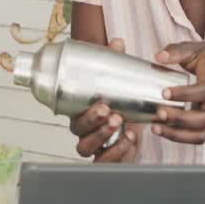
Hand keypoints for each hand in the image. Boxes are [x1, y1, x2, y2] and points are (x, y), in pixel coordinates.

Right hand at [67, 38, 141, 162]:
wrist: (130, 130)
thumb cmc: (117, 106)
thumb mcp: (116, 84)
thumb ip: (115, 64)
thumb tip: (117, 42)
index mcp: (80, 113)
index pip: (74, 114)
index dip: (85, 112)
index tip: (102, 103)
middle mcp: (84, 132)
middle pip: (78, 132)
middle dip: (94, 123)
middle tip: (111, 112)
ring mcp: (94, 147)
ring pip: (86, 148)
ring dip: (104, 138)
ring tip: (124, 127)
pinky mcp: (107, 159)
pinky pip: (105, 162)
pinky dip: (118, 152)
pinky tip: (130, 140)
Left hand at [153, 42, 204, 144]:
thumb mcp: (197, 49)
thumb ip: (177, 51)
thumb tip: (158, 57)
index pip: (203, 91)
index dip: (184, 94)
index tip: (164, 92)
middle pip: (204, 118)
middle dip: (181, 119)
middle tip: (159, 113)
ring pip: (201, 132)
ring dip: (178, 134)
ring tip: (156, 127)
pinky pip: (198, 138)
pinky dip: (181, 139)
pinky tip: (162, 131)